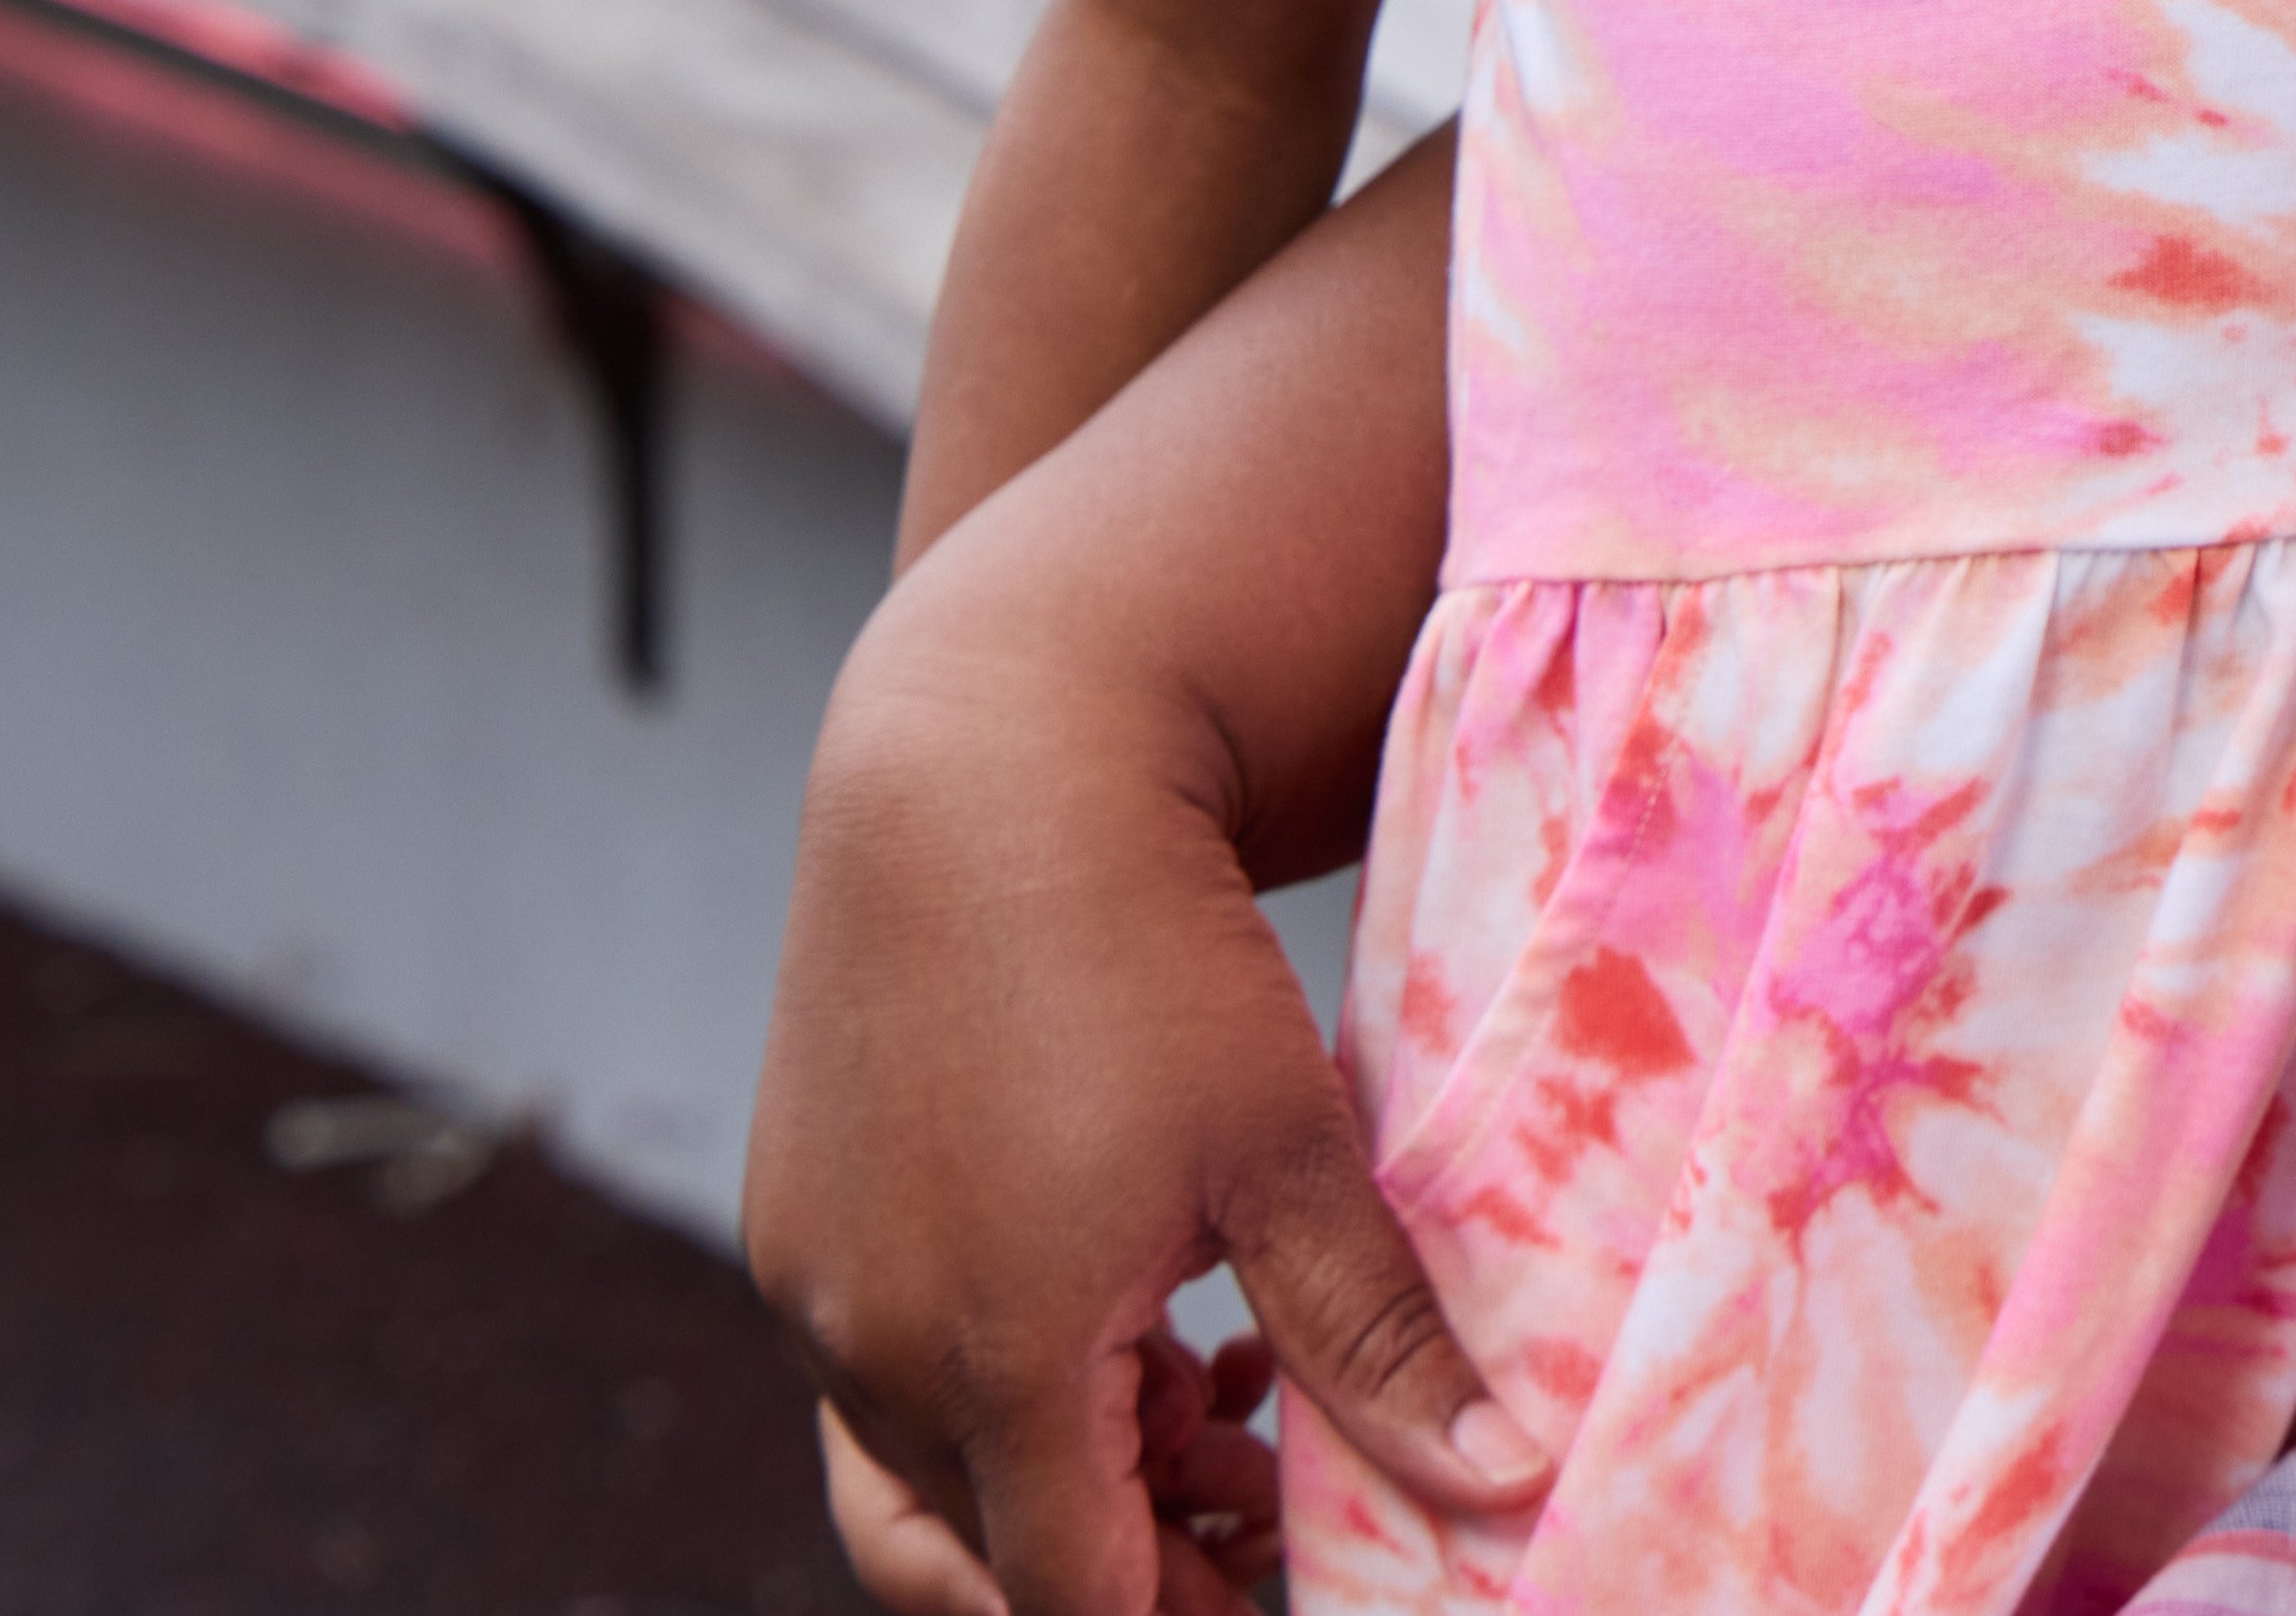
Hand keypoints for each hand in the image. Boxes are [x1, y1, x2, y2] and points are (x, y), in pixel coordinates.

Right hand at [752, 325, 1535, 1615]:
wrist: (983, 762)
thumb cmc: (1150, 947)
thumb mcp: (1289, 1149)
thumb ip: (1378, 1341)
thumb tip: (1499, 1479)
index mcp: (1003, 1356)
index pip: (1075, 1599)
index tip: (1278, 1587)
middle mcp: (875, 1345)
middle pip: (974, 1569)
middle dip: (1116, 1575)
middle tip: (1256, 1525)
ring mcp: (816, 1283)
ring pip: (919, 1478)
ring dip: (1059, 1481)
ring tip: (1217, 1406)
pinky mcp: (796, 1216)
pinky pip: (883, 1372)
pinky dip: (997, 1388)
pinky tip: (1130, 1314)